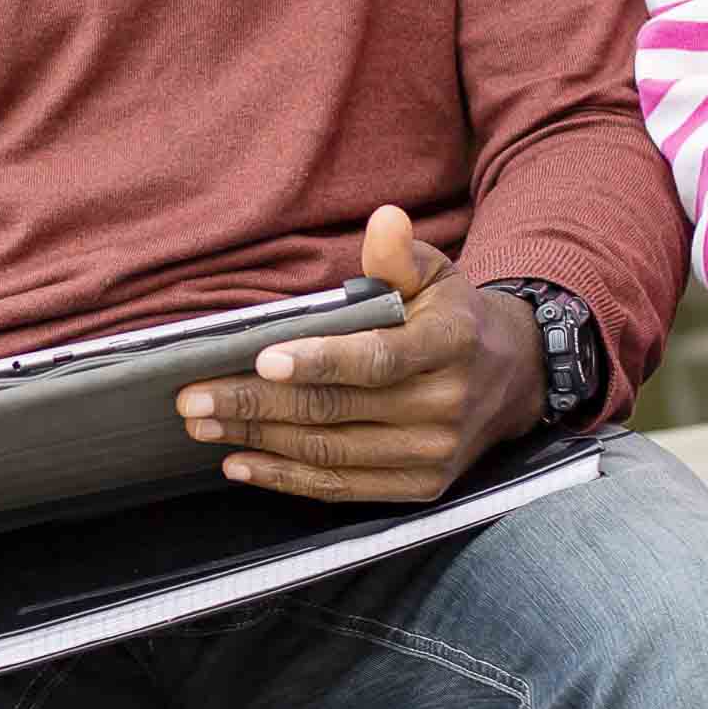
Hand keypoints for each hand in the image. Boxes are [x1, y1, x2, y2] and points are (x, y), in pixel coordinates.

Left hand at [175, 206, 543, 505]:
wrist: (512, 379)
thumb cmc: (452, 320)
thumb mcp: (436, 276)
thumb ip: (401, 255)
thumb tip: (384, 220)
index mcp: (448, 346)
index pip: (376, 359)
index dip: (318, 361)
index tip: (262, 359)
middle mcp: (444, 406)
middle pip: (336, 410)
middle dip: (255, 403)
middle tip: (195, 397)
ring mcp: (432, 454)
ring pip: (329, 451)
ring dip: (258, 439)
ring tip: (205, 423)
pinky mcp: (420, 488)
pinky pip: (342, 488)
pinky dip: (285, 478)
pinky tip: (241, 462)